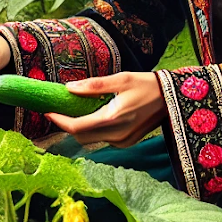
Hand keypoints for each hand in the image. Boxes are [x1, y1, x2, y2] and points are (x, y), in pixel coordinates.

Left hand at [46, 72, 165, 146]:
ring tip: (76, 109)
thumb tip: (69, 88)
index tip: (48, 111)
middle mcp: (117, 134)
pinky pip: (103, 139)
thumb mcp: (121, 79)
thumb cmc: (148, 85)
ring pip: (91, 139)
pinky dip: (94, 129)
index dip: (59, 121)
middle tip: (60, 108)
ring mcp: (122, 141)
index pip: (77, 127)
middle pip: (81, 136)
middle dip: (67, 124)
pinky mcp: (127, 142)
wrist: (173, 99)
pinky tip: (95, 115)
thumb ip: (94, 85)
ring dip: (80, 127)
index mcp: (113, 118)